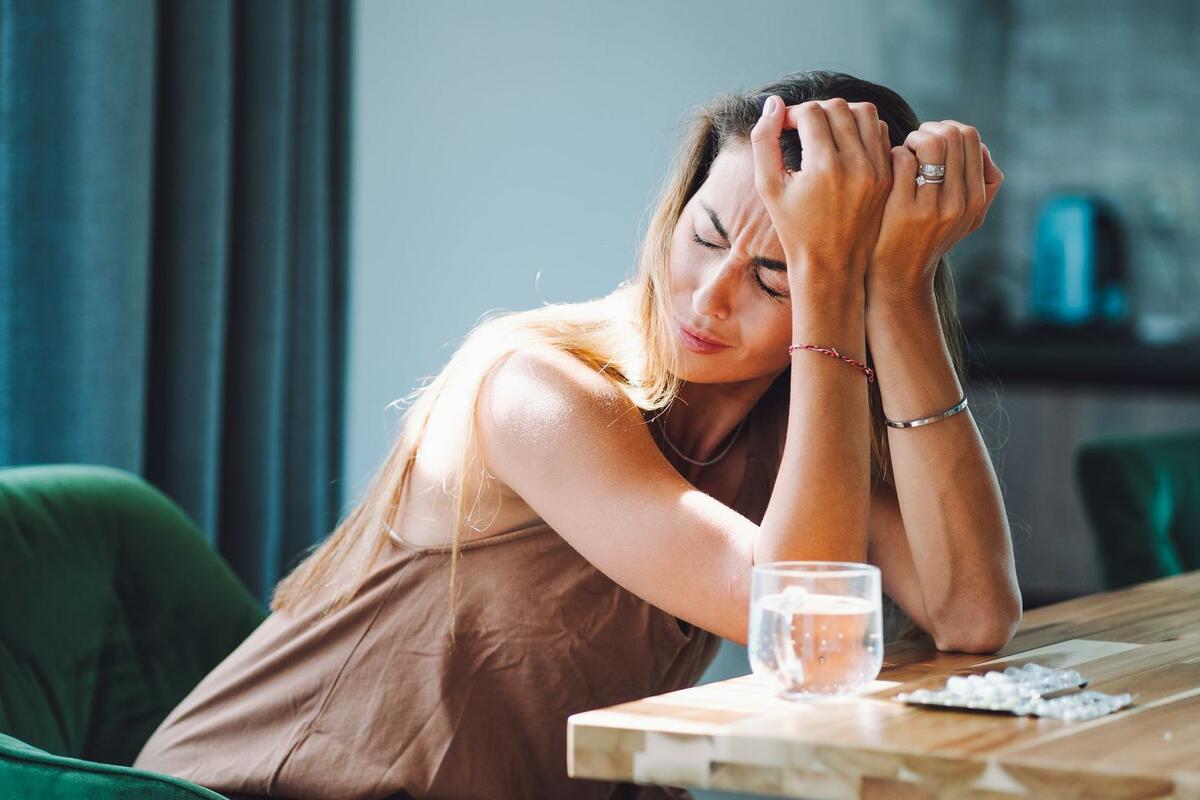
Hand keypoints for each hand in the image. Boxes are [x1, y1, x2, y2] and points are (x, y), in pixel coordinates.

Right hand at [750, 96, 892, 287]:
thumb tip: (773, 103)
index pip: (810, 113)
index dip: (791, 114)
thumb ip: (763, 141)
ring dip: (841, 113)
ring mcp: (877, 169)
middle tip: (801, 126)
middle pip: (837, 107)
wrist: (831, 264)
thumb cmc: (794, 227)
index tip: (783, 126)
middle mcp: (855, 165)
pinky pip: (879, 132)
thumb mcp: (768, 187)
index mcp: (823, 167)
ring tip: (824, 131)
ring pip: (864, 112)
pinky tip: (844, 144)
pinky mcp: (887, 175)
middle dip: (815, 110)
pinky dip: (861, 128)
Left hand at [867, 120, 1003, 297]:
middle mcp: (960, 202)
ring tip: (903, 153)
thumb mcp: (967, 219)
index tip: (932, 141)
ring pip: (930, 142)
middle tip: (914, 144)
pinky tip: (888, 170)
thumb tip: (981, 147)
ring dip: (912, 139)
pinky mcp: (903, 210)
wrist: (900, 276)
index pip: (970, 137)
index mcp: (976, 199)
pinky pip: (902, 159)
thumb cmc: (928, 239)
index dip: (947, 128)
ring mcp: (932, 206)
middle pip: (952, 134)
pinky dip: (893, 156)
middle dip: (929, 130)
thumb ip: (982, 185)